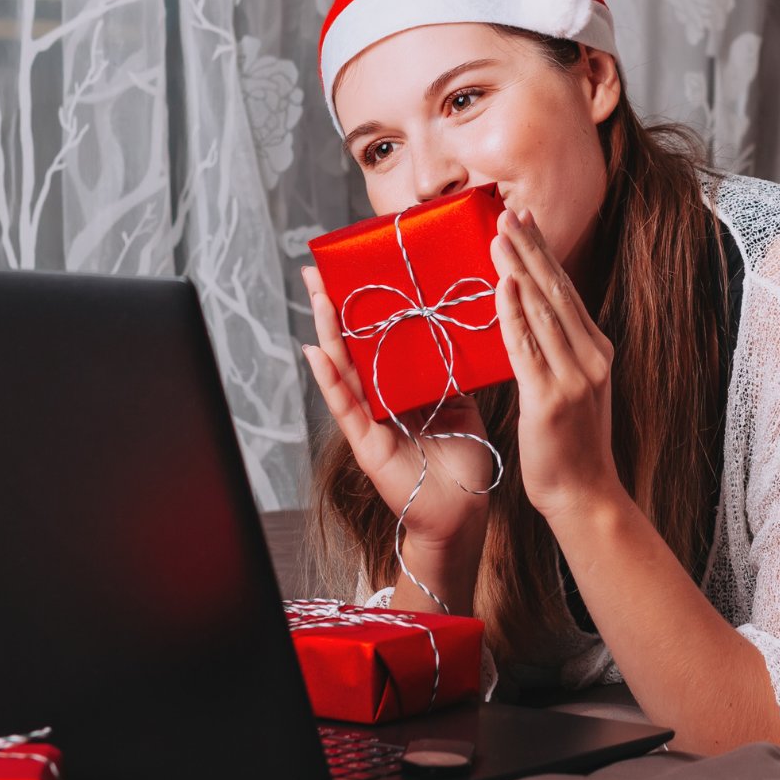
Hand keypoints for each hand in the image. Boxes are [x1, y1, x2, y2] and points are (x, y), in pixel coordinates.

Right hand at [299, 265, 494, 550]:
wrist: (463, 510)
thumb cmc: (462, 459)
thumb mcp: (460, 402)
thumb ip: (451, 371)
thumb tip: (457, 329)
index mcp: (402, 386)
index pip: (379, 338)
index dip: (367, 307)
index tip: (357, 269)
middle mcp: (380, 397)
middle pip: (353, 345)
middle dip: (335, 308)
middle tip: (317, 270)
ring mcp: (369, 418)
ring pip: (343, 368)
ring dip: (328, 331)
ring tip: (317, 295)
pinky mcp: (366, 442)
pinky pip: (345, 406)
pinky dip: (329, 379)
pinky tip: (316, 352)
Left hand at [491, 207, 622, 521]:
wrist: (586, 495)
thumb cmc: (572, 446)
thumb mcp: (575, 389)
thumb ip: (560, 353)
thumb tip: (532, 317)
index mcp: (598, 351)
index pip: (567, 291)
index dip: (544, 253)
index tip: (525, 221)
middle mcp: (591, 356)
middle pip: (557, 290)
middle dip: (531, 248)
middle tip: (507, 211)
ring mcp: (574, 376)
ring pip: (542, 310)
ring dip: (518, 268)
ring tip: (497, 235)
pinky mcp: (551, 398)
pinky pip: (527, 346)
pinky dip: (513, 312)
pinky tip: (501, 285)